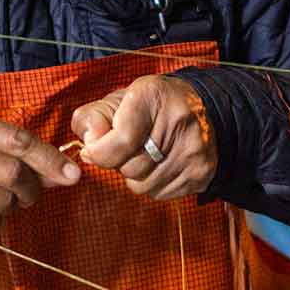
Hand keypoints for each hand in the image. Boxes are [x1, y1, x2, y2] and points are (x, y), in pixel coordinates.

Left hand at [70, 75, 215, 199]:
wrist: (200, 109)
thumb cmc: (149, 107)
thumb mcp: (116, 101)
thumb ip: (90, 120)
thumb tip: (89, 149)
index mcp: (152, 96)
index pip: (120, 142)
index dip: (99, 152)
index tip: (94, 149)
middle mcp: (178, 122)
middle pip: (130, 168)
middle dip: (120, 162)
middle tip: (129, 147)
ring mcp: (193, 150)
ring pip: (143, 186)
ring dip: (137, 175)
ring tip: (147, 154)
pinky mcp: (201, 172)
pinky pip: (160, 193)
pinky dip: (154, 183)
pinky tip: (162, 163)